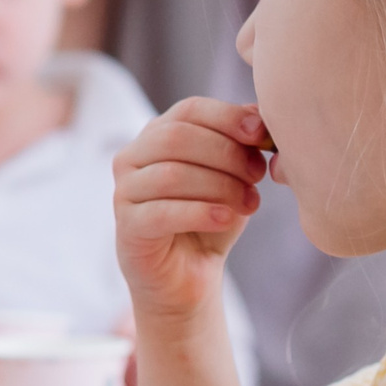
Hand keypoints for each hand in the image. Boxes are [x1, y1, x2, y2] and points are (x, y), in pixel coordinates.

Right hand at [114, 98, 267, 326]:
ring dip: (219, 186)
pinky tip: (226, 219)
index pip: (189, 109)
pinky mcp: (126, 227)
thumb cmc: (211, 219)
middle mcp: (133, 157)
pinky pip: (161, 212)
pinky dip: (200, 213)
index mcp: (157, 135)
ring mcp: (124, 192)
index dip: (226, 116)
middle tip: (258, 175)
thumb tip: (260, 114)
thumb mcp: (235, 176)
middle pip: (176, 137)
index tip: (260, 134)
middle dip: (226, 153)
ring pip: (171, 174)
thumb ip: (243, 144)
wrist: (191, 276)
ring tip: (250, 203)